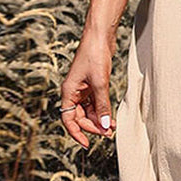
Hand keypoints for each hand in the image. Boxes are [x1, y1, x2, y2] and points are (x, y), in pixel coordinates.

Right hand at [60, 30, 116, 148]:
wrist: (100, 36)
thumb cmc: (94, 55)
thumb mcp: (100, 83)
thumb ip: (103, 105)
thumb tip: (105, 126)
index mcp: (68, 92)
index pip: (68, 119)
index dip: (76, 133)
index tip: (86, 144)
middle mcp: (73, 92)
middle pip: (80, 117)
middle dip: (93, 126)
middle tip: (108, 133)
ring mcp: (83, 89)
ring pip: (89, 111)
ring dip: (100, 120)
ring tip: (113, 127)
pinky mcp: (92, 84)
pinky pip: (95, 103)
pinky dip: (103, 111)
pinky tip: (112, 117)